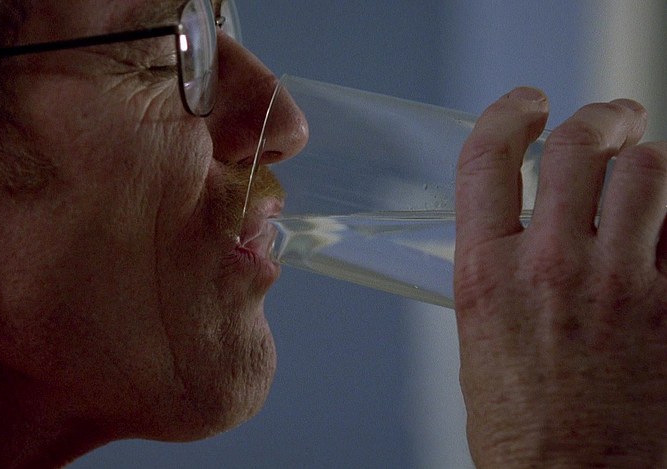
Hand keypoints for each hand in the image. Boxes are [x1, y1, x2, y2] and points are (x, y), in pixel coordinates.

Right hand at [454, 87, 666, 467]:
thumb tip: (523, 231)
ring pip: (649, 170)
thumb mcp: (482, 341)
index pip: (488, 160)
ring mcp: (624, 285)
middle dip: (599, 118)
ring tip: (646, 169)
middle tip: (611, 118)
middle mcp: (553, 267)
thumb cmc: (526, 432)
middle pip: (579, 146)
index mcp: (488, 276)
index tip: (526, 104)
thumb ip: (499, 275)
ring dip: (648, 160)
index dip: (508, 114)